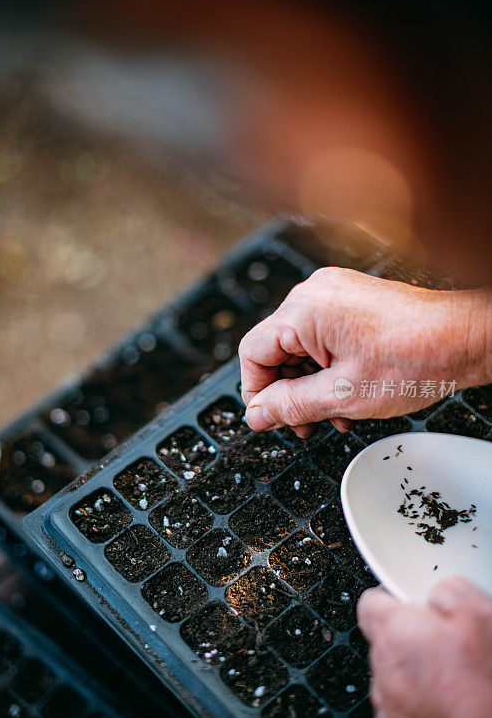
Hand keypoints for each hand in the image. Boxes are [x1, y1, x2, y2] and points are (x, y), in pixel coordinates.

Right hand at [238, 267, 489, 436]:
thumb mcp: (343, 395)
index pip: (252, 353)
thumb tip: (257, 414)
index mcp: (304, 310)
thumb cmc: (417, 359)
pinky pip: (322, 338)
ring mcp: (334, 294)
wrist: (466, 338)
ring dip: (310, 385)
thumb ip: (290, 406)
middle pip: (275, 350)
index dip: (257, 393)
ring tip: (334, 415)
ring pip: (300, 348)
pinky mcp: (351, 300)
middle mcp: (314, 293)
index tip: (270, 419)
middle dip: (289, 392)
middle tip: (306, 424)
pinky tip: (346, 395)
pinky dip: (327, 368)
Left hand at [358, 579, 491, 717]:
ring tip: (456, 683)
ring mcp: (387, 705)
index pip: (371, 601)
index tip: (413, 603)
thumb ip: (452, 591)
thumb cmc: (488, 694)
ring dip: (417, 674)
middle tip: (450, 647)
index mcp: (397, 632)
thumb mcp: (483, 618)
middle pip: (386, 640)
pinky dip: (419, 706)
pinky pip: (401, 708)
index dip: (393, 599)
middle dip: (412, 639)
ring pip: (395, 675)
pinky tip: (450, 710)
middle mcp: (383, 668)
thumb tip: (439, 591)